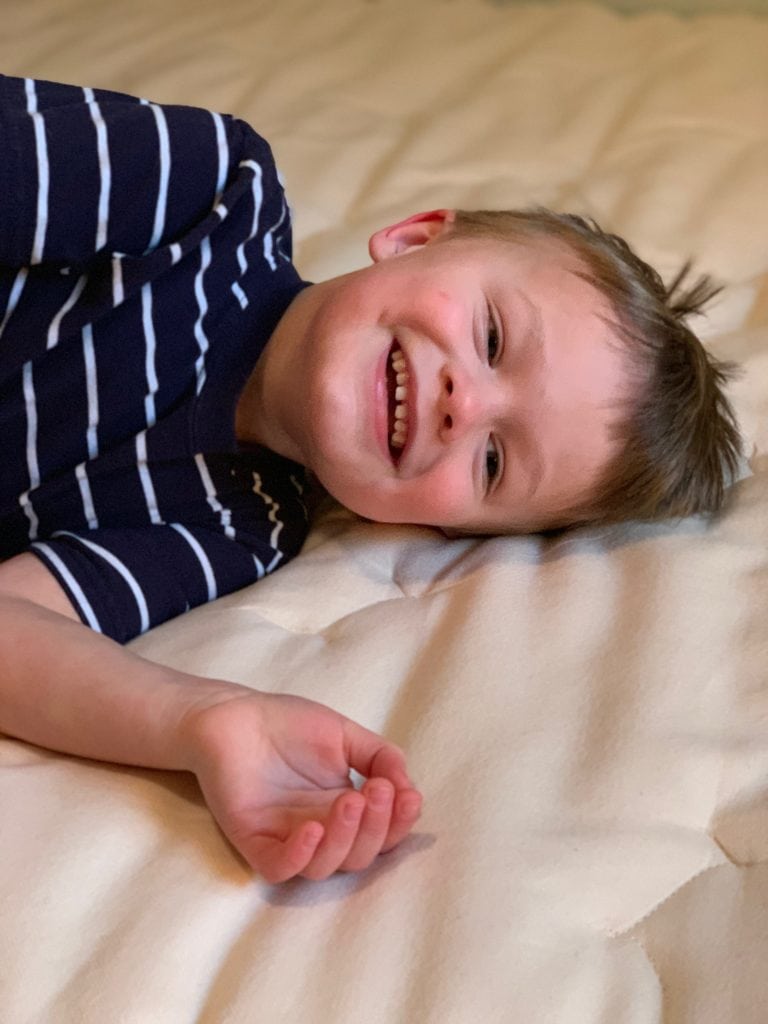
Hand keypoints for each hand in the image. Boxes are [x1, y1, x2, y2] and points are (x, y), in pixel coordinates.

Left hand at [180, 690, 421, 882]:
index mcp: (344, 809)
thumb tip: (407, 786)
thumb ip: (380, 756)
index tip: (408, 796)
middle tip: (376, 791)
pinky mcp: (254, 841)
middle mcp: (320, 831)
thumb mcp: (345, 735)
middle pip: (359, 856)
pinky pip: (280, 867)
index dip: (399, 823)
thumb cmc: (287, 724)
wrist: (233, 715)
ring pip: (325, 867)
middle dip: (376, 828)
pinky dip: (300, 856)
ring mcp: (287, 839)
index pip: (381, 834)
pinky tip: (312, 828)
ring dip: (345, 839)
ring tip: (350, 800)